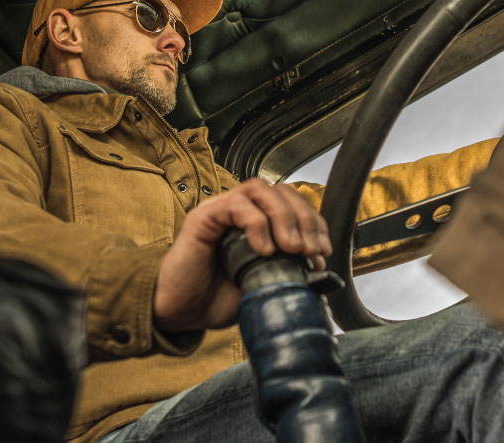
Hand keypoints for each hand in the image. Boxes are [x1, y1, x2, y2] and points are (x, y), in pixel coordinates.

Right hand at [154, 179, 330, 331]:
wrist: (181, 313)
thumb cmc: (216, 299)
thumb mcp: (264, 286)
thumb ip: (289, 274)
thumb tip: (322, 278)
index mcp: (258, 224)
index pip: (294, 204)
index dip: (314, 223)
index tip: (322, 252)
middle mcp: (240, 212)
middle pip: (282, 192)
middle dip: (305, 219)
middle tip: (311, 251)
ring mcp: (221, 211)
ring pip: (260, 190)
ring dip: (284, 217)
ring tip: (291, 248)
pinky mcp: (203, 218)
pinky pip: (235, 205)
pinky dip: (256, 224)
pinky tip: (263, 250)